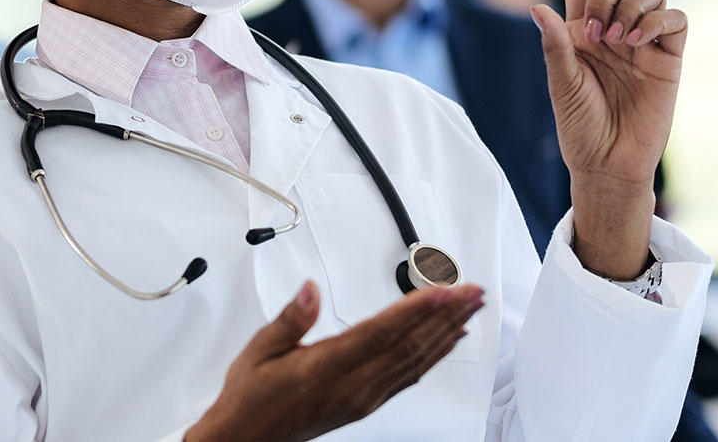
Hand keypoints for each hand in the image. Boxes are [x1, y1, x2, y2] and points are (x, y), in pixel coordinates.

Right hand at [188, 281, 484, 441]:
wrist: (246, 440)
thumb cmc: (251, 398)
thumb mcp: (259, 350)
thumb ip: (291, 319)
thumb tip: (310, 290)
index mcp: (325, 369)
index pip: (380, 334)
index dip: (415, 311)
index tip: (442, 291)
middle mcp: (352, 387)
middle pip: (408, 346)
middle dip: (445, 316)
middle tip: (472, 292)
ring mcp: (363, 399)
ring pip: (414, 362)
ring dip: (446, 332)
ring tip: (470, 308)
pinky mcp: (366, 405)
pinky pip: (409, 377)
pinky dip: (433, 356)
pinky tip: (448, 340)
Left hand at [529, 0, 687, 278]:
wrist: (610, 164)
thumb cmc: (580, 127)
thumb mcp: (561, 86)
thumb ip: (556, 46)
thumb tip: (539, 7)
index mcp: (580, 30)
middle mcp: (613, 27)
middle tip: (595, 30)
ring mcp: (644, 39)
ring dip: (632, 3)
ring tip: (618, 38)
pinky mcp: (670, 56)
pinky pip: (675, 17)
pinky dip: (658, 18)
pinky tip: (639, 39)